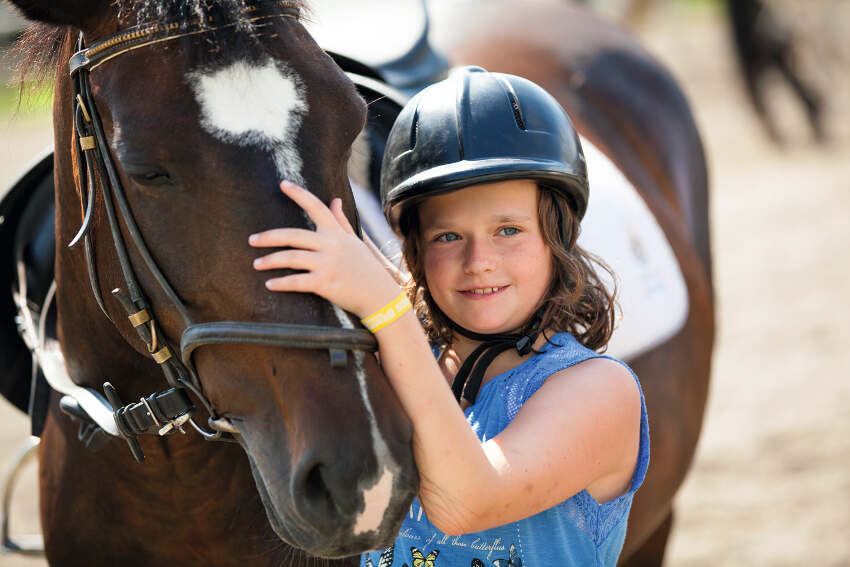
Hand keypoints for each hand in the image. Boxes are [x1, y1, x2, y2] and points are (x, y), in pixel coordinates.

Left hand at [249, 181, 401, 318]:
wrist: (379, 296)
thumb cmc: (365, 268)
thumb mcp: (354, 241)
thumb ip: (341, 221)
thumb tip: (334, 200)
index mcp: (336, 233)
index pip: (316, 207)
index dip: (299, 194)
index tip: (283, 184)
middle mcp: (331, 246)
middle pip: (293, 235)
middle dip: (269, 237)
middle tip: (251, 240)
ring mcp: (328, 265)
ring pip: (291, 258)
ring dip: (270, 261)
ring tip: (256, 264)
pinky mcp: (325, 284)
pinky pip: (297, 282)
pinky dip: (281, 283)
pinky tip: (270, 284)